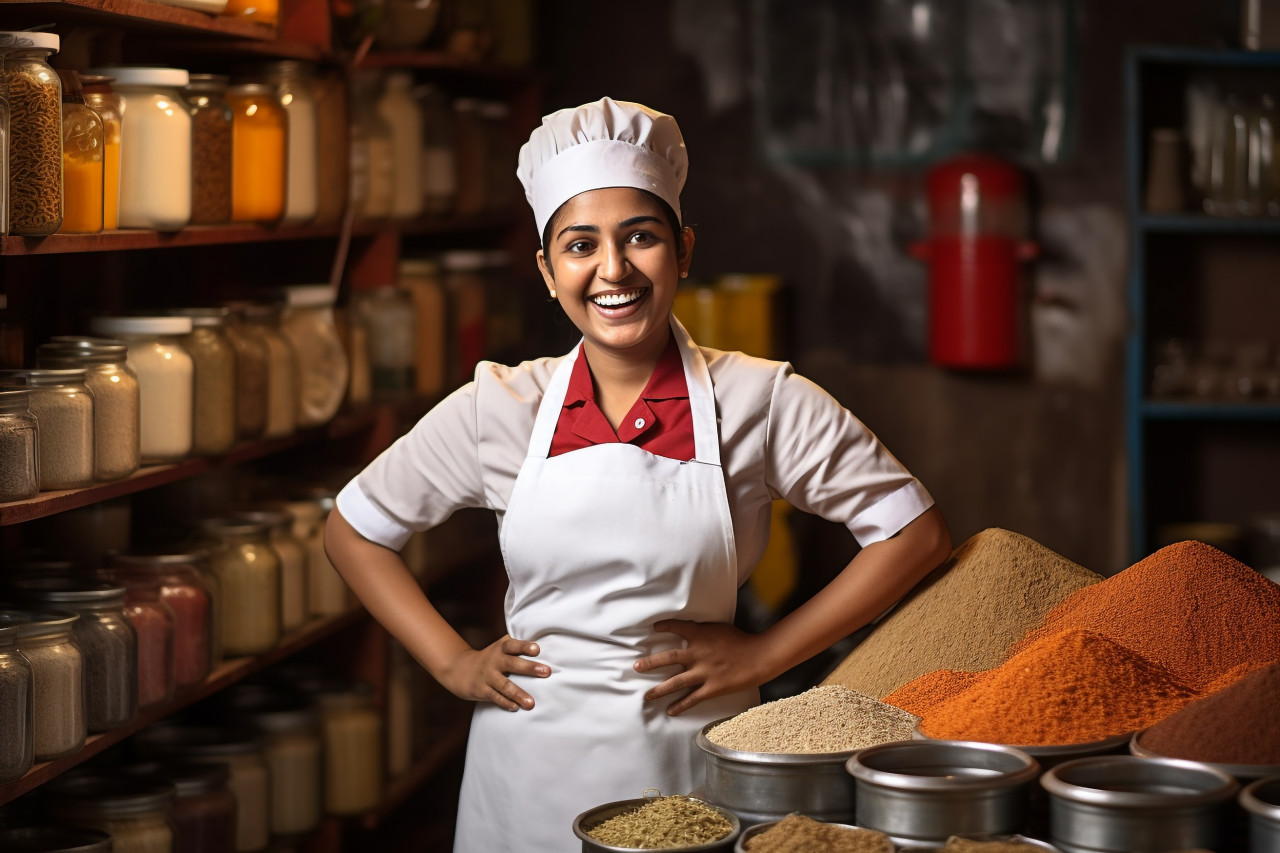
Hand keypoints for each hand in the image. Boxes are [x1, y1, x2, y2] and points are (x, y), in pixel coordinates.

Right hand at [437, 635, 549, 711]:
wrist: (460, 669)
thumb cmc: (490, 658)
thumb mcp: (500, 648)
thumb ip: (517, 647)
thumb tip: (547, 646)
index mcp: (500, 649)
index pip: (513, 645)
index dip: (524, 646)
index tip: (537, 649)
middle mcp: (494, 661)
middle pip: (512, 663)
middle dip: (529, 668)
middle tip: (547, 672)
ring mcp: (487, 676)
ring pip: (504, 685)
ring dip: (518, 694)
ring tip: (531, 703)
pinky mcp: (481, 690)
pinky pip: (495, 697)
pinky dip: (505, 703)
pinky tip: (516, 707)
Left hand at [633, 621, 769, 715]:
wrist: (758, 656)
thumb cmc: (741, 640)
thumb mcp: (719, 629)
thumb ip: (704, 631)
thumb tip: (692, 631)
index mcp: (700, 635)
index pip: (677, 627)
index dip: (665, 626)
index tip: (653, 627)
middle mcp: (697, 653)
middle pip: (668, 657)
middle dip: (650, 663)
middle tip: (635, 667)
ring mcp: (703, 672)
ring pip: (676, 681)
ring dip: (659, 689)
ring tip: (646, 696)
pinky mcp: (711, 687)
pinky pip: (692, 698)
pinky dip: (680, 705)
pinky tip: (670, 711)